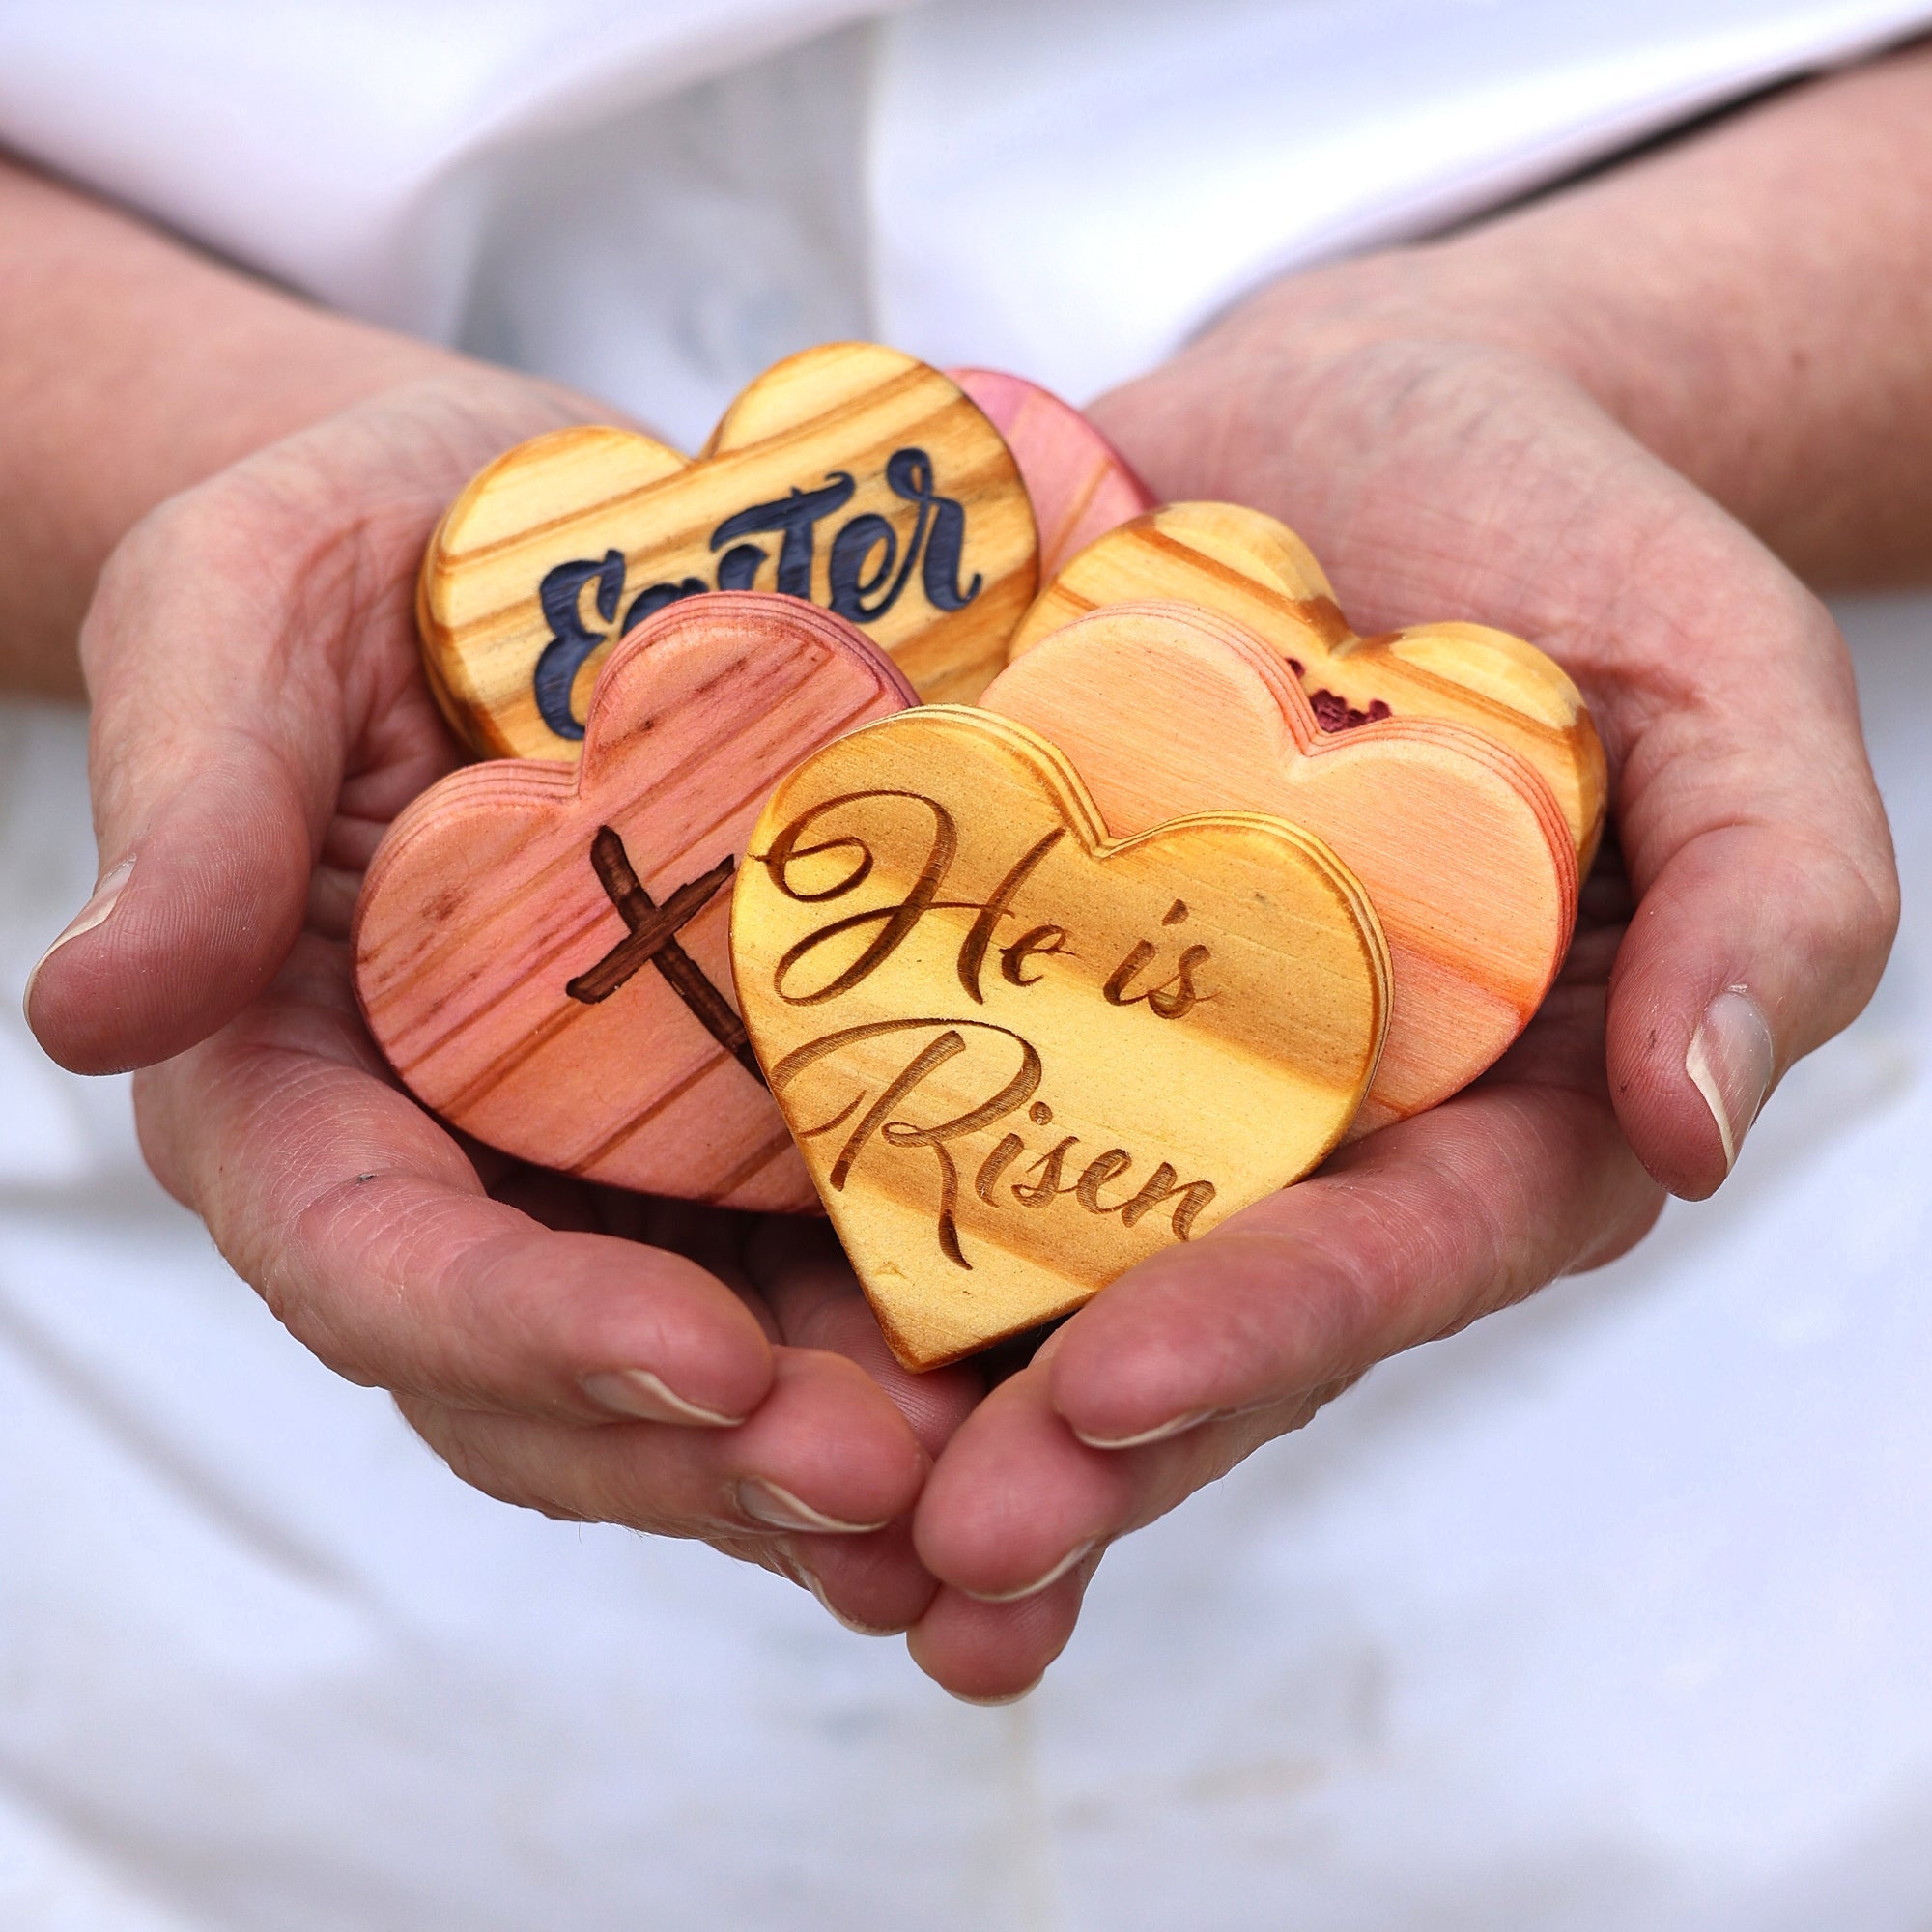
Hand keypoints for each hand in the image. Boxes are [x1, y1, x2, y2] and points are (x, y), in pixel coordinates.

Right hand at [24, 373, 982, 1634]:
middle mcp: (455, 1168)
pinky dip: (923, 1335)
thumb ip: (190, 805)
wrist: (507, 533)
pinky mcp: (746, 1120)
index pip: (375, 1265)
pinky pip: (826, 1262)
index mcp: (295, 1088)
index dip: (525, 1338)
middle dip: (717, 1454)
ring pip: (712, 1367)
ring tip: (1004, 1475)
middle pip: (558, 1380)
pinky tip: (1045, 1365)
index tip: (705, 1364)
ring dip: (848, 1441)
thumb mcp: (234, 616)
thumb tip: (87, 1010)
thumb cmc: (344, 559)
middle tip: (898, 1478)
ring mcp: (612, 1165)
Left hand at [896, 296, 1898, 1697]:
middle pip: (1175, 1304)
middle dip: (1057, 1435)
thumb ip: (1769, 903)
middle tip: (928, 1539)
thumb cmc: (1583, 550)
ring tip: (768, 1471)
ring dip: (902, 1367)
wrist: (1367, 420)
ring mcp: (1120, 1041)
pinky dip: (803, 1151)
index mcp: (1471, 1112)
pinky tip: (672, 1243)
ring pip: (1011, 1234)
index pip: (1381, 1260)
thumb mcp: (1731, 693)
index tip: (1110, 1393)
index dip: (1259, 1334)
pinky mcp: (989, 943)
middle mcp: (1282, 1119)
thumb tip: (1696, 1127)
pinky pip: (893, 1059)